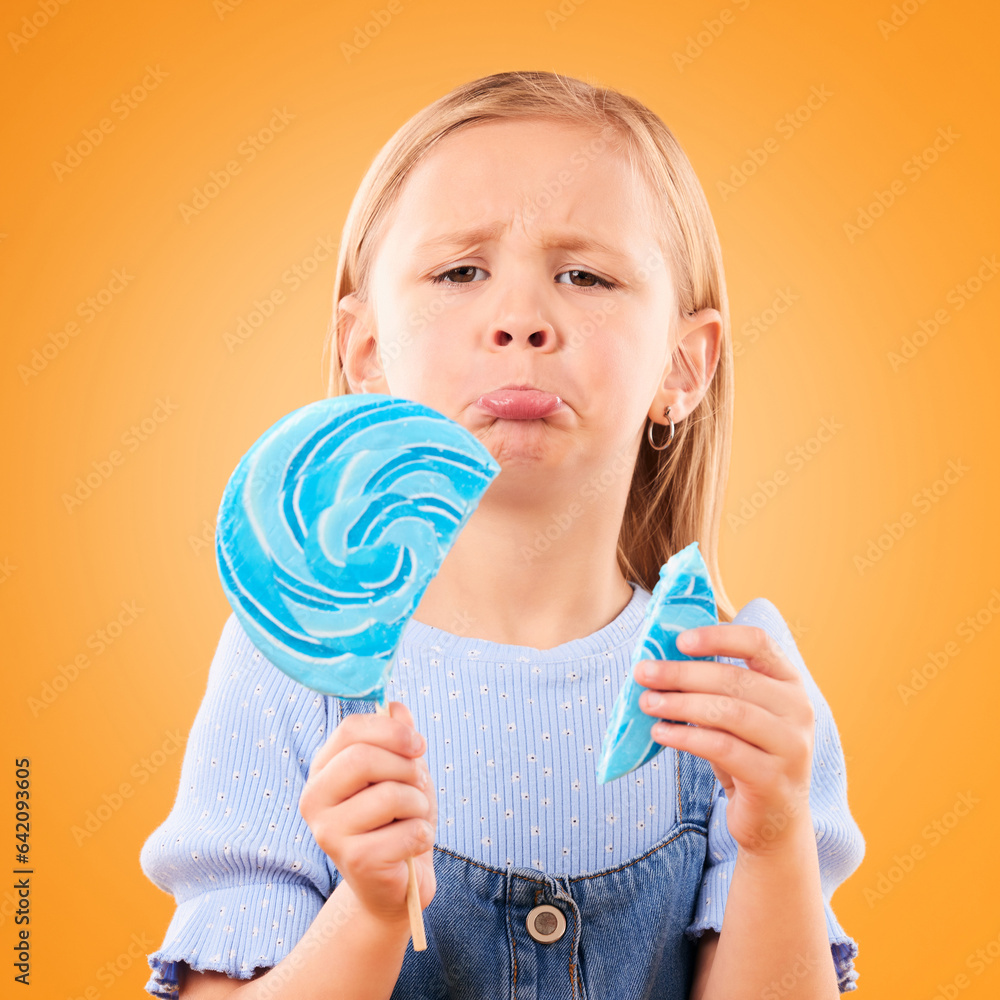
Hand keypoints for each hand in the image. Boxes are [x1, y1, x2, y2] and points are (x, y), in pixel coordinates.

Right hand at [299, 701, 436, 925]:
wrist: (395, 886)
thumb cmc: (397, 821)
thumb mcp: (402, 771)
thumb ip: (397, 737)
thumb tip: (396, 706)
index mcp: (323, 770)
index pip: (351, 729)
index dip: (391, 730)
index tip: (418, 745)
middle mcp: (315, 799)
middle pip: (363, 758)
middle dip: (407, 768)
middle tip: (419, 786)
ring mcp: (329, 832)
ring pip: (390, 795)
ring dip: (419, 804)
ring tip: (414, 817)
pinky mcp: (354, 861)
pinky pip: (406, 831)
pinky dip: (423, 834)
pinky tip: (413, 845)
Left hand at [635, 625, 814, 856]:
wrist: (775, 820)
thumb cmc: (748, 755)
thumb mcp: (737, 716)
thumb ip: (714, 689)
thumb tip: (659, 663)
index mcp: (789, 683)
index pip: (758, 643)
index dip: (718, 637)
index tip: (679, 640)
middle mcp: (798, 710)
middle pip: (734, 679)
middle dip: (682, 674)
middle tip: (644, 673)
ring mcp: (790, 745)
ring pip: (727, 712)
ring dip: (680, 704)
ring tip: (647, 702)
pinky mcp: (772, 778)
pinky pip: (721, 748)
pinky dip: (685, 737)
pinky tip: (660, 732)